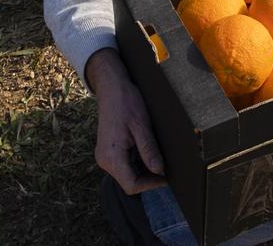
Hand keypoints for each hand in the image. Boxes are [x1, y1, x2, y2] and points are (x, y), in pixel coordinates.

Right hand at [86, 49, 164, 192]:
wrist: (111, 87)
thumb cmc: (126, 102)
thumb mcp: (142, 125)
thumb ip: (149, 150)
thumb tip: (159, 171)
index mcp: (111, 156)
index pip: (131, 185)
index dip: (151, 184)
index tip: (166, 176)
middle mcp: (105, 160)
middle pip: (130, 181)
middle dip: (148, 176)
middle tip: (165, 164)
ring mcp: (105, 156)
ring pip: (128, 173)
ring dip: (143, 168)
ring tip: (155, 151)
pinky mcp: (109, 151)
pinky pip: (124, 164)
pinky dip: (137, 160)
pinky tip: (145, 147)